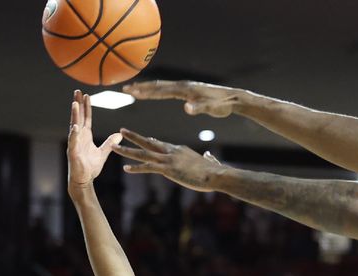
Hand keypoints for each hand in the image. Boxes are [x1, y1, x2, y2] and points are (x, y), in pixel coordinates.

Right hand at [67, 91, 122, 189]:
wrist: (84, 180)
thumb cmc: (90, 166)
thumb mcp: (103, 152)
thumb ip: (110, 143)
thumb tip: (119, 134)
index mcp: (85, 136)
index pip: (86, 118)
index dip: (86, 107)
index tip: (86, 95)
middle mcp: (78, 137)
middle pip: (78, 117)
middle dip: (78, 104)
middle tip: (77, 91)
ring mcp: (74, 143)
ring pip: (74, 126)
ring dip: (74, 115)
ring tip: (75, 103)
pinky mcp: (73, 152)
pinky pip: (73, 141)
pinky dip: (74, 134)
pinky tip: (76, 126)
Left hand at [113, 129, 223, 191]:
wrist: (216, 174)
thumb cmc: (215, 171)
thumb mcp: (210, 162)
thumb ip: (208, 158)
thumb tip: (210, 157)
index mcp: (180, 149)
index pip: (162, 144)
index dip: (150, 142)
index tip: (142, 140)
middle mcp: (172, 151)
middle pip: (149, 143)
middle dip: (134, 137)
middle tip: (121, 131)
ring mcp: (169, 160)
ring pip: (143, 153)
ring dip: (127, 150)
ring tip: (114, 147)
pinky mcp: (168, 169)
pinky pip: (148, 167)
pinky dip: (137, 167)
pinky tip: (126, 168)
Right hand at [123, 80, 242, 117]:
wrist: (233, 98)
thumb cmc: (222, 105)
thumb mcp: (211, 108)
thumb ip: (199, 107)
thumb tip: (186, 108)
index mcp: (186, 90)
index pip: (161, 90)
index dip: (146, 92)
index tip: (131, 92)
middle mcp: (184, 85)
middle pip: (158, 86)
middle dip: (141, 88)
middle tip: (124, 89)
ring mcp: (186, 87)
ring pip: (163, 86)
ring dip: (148, 88)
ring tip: (134, 90)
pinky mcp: (190, 91)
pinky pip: (169, 90)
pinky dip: (158, 91)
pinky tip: (154, 94)